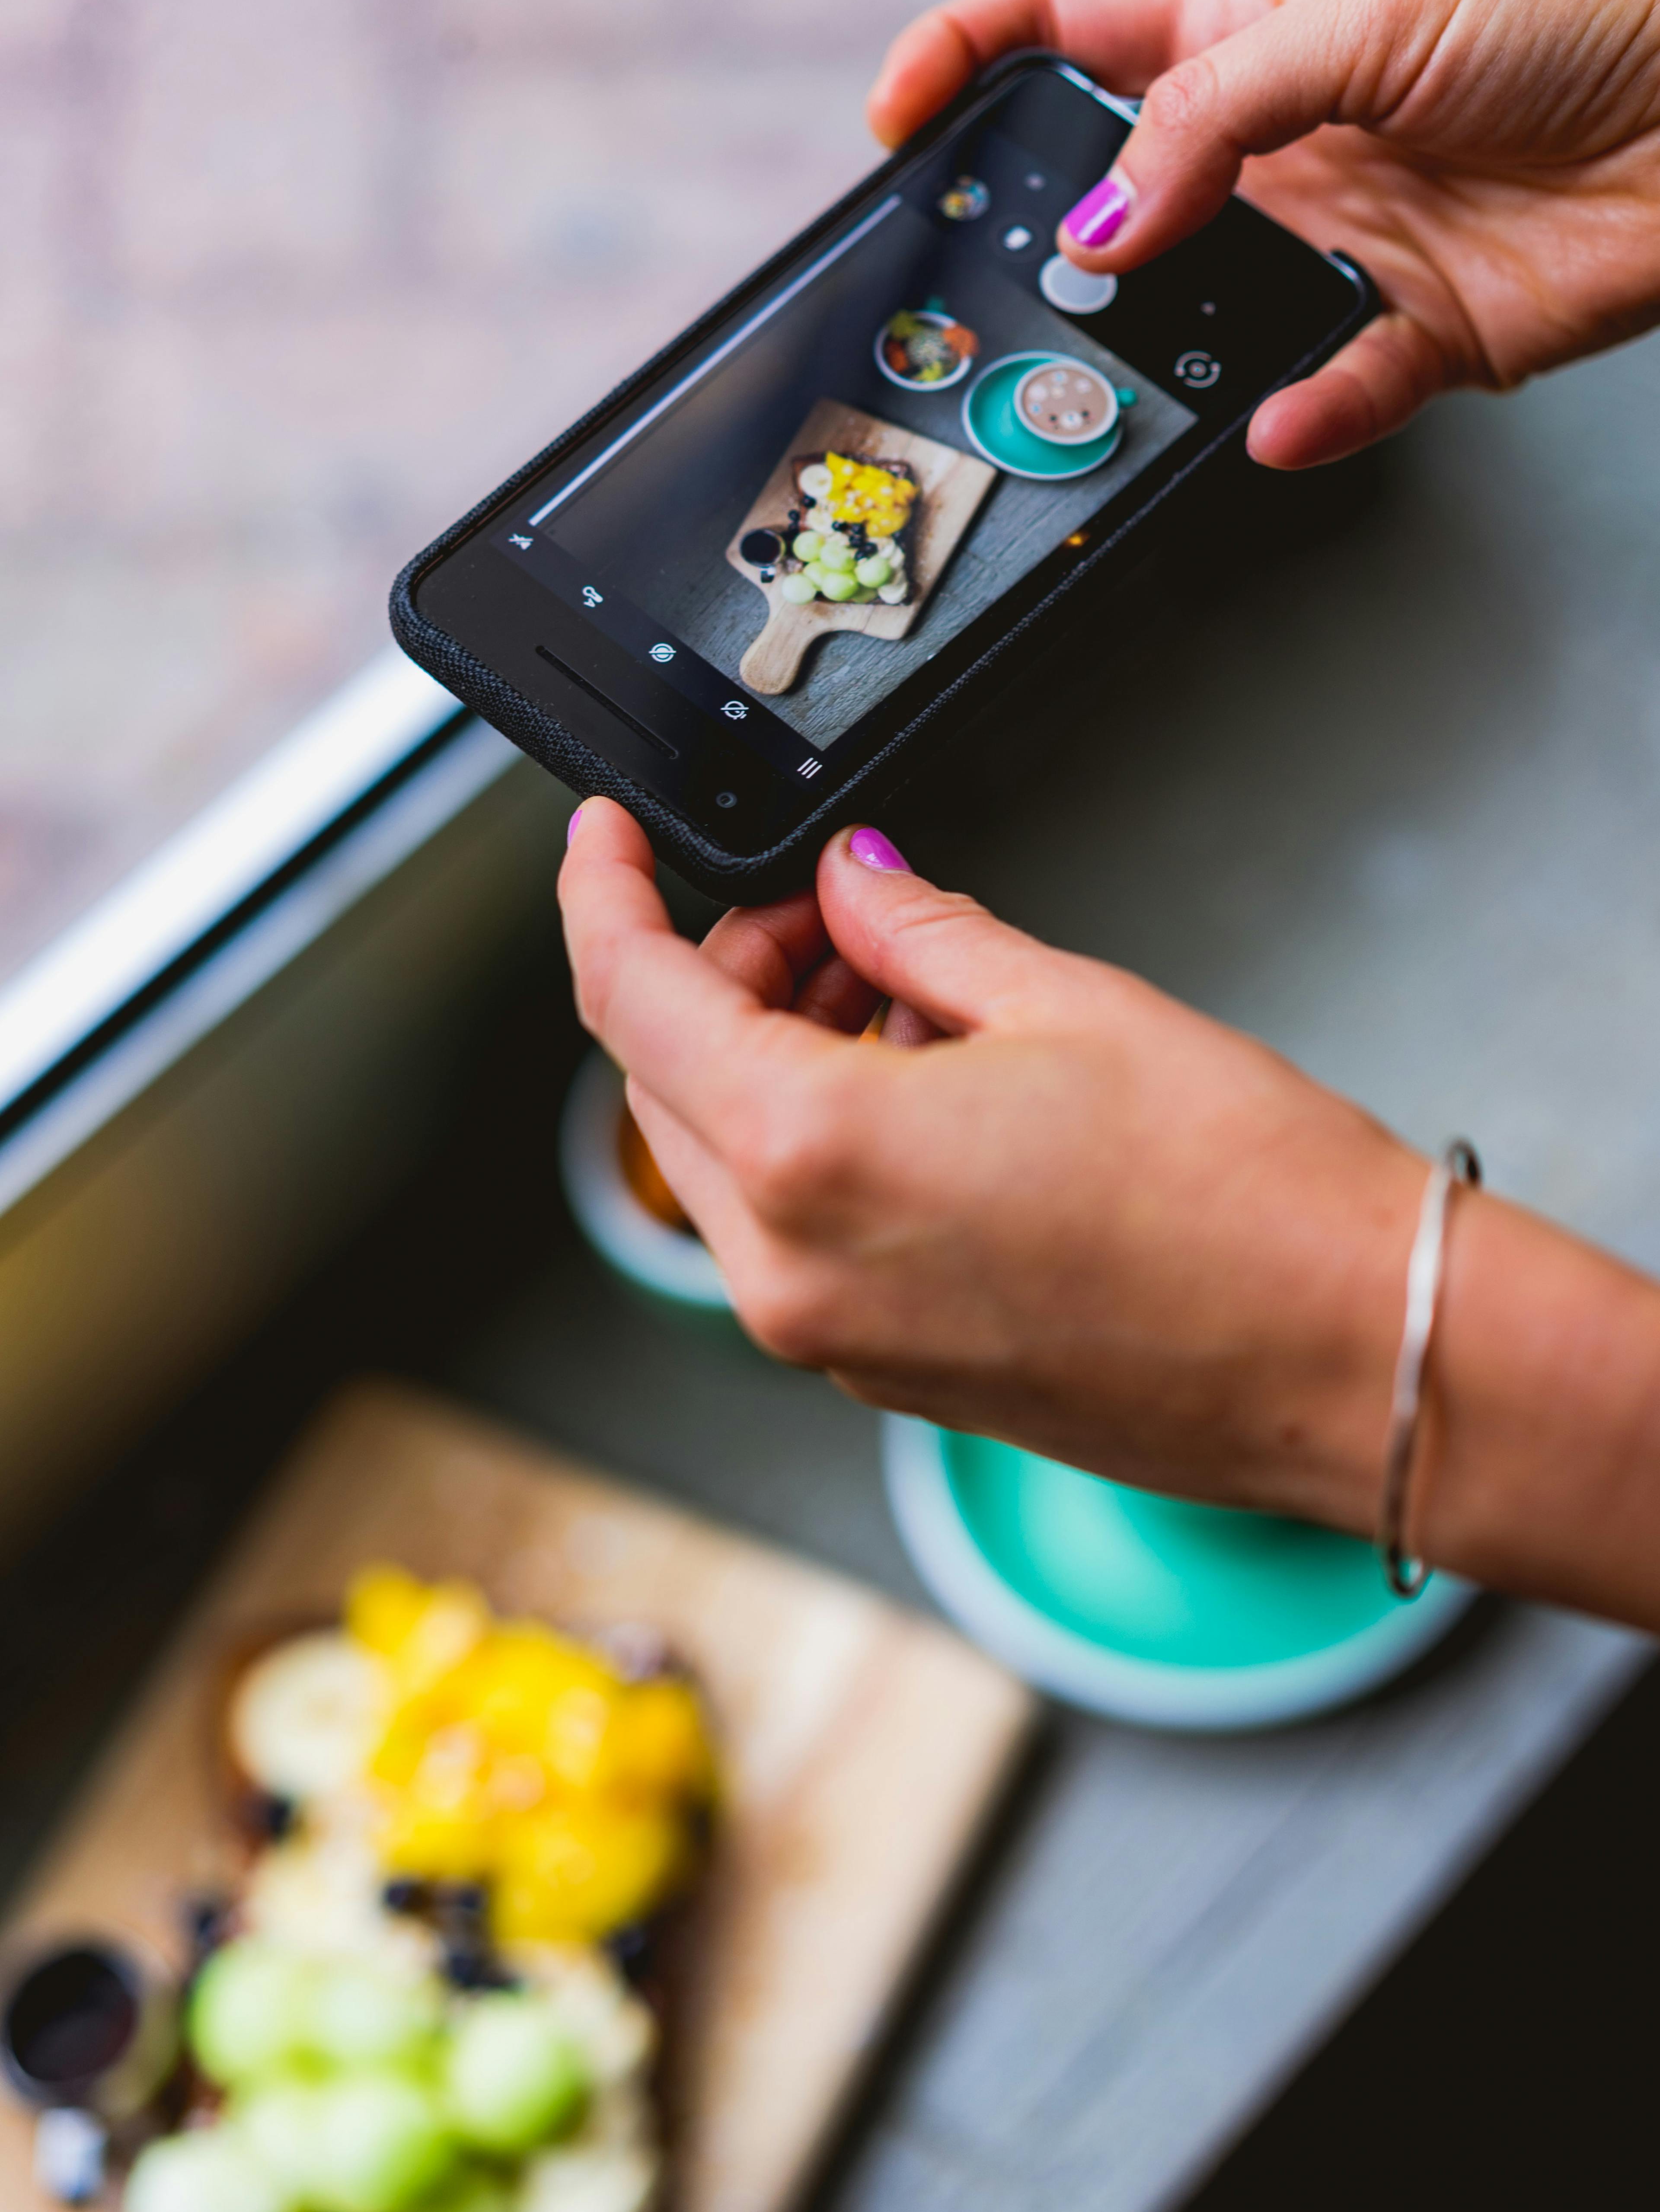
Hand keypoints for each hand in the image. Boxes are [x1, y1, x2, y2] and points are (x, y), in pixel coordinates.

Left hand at [560, 804, 1659, 1628]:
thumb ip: (919, 935)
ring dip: (776, 1056)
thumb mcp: (1067, 1003)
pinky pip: (795, 1232)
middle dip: (723, 973)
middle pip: (670, 1084)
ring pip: (729, 1161)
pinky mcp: (888, 1370)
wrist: (1351, 1358)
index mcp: (814, 1157)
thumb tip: (851, 888)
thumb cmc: (1243, 1196)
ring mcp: (834, 1339)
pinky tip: (925, 1079)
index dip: (603, 897)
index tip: (605, 841)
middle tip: (827, 909)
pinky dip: (821, 1139)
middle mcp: (794, 1271)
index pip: (632, 1001)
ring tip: (901, 987)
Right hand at [867, 0, 1659, 468]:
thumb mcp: (1364, 13)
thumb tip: (1110, 218)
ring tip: (1123, 369)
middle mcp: (1281, 148)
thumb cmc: (1576, 9)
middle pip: (1119, 198)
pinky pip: (1330, 395)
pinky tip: (1275, 422)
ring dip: (1160, 352)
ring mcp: (1338, 245)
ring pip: (1204, 318)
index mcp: (1251, 35)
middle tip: (1010, 279)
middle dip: (1050, 240)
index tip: (902, 117)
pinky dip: (1300, 419)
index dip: (972, 59)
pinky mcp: (1413, 334)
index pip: (1072, 34)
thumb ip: (1217, 118)